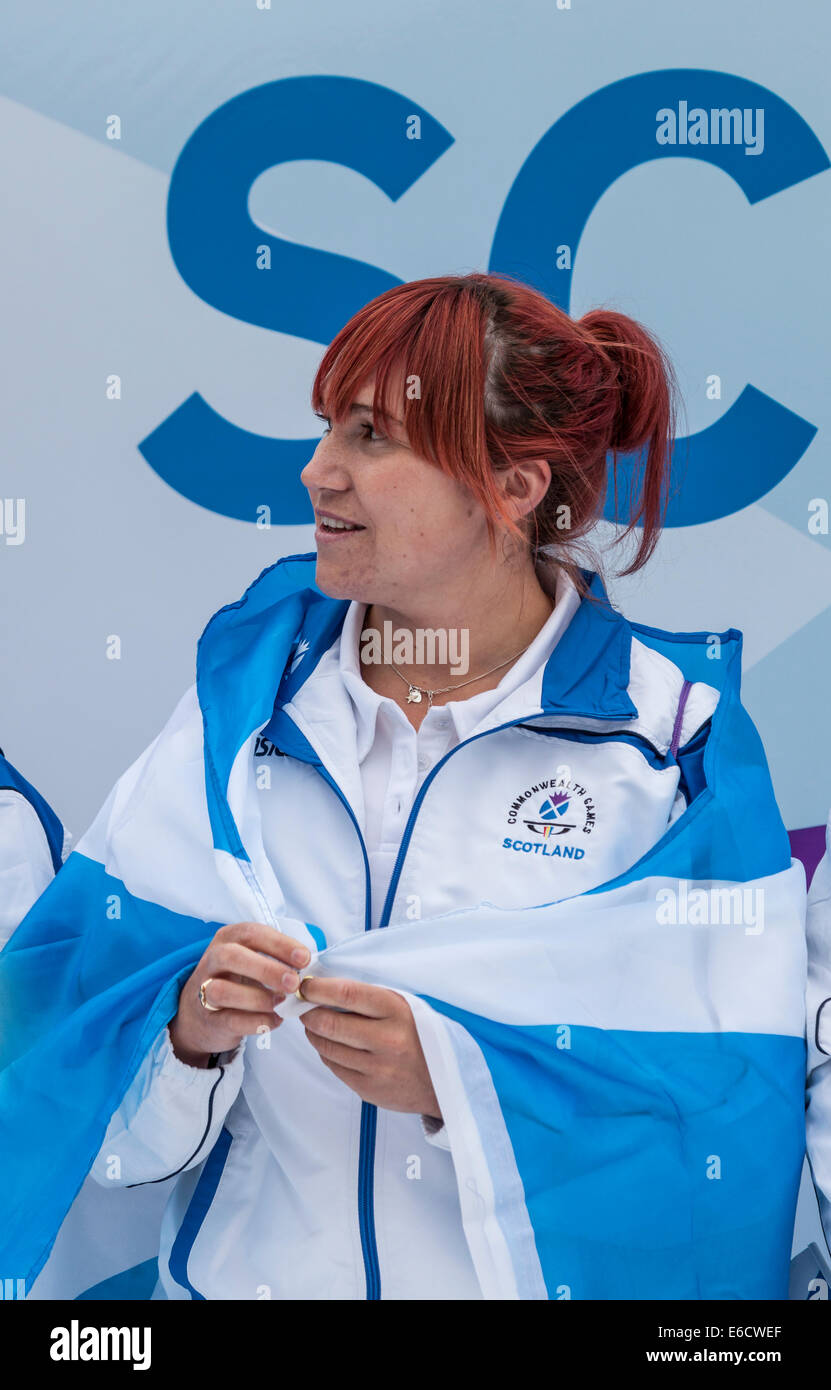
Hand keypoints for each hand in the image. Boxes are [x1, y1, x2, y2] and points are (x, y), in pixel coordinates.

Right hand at [169, 922, 310, 1066]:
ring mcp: (204, 989)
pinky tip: (274, 1021)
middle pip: (232, 957)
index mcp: (229, 938)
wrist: (201, 1013)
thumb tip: (310, 965)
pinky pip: (230, 1020)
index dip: (280, 945)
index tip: (304, 959)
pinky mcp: (207, 1018)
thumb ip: (278, 958)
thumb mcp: (253, 959)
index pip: (252, 934)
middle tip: (293, 983)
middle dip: (266, 969)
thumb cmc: (238, 979)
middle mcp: (213, 959)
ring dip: (258, 998)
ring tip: (281, 1003)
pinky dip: (256, 1022)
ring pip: (223, 990)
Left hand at [299, 977, 441, 1119]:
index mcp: (397, 1011)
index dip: (319, 988)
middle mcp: (387, 1040)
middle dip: (308, 1012)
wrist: (445, 1081)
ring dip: (313, 1033)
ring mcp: (377, 1068)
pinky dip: (326, 1052)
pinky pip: (334, 1067)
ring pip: (327, 1047)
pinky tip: (330, 1044)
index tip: (305, 985)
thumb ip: (370, 998)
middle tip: (303, 1007)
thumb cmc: (420, 1034)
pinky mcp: (369, 1089)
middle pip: (330, 1023)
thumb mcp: (406, 1006)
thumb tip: (326, 987)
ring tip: (314, 1025)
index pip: (347, 994)